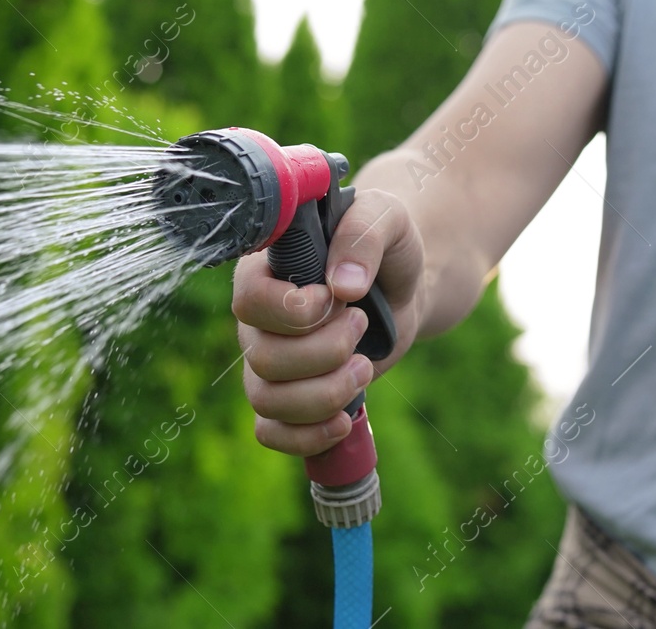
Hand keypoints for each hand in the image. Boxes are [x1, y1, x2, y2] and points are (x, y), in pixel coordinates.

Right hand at [231, 187, 425, 456]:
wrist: (406, 283)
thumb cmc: (388, 244)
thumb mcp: (385, 219)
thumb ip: (362, 236)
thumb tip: (344, 285)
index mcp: (267, 270)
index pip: (249, 301)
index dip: (290, 311)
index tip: (332, 299)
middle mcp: (259, 320)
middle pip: (263, 358)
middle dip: (325, 352)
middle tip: (362, 323)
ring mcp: (271, 362)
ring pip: (267, 400)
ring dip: (326, 393)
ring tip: (364, 366)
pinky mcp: (291, 397)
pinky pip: (271, 432)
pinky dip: (307, 436)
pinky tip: (344, 419)